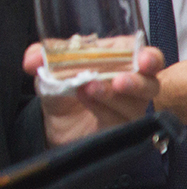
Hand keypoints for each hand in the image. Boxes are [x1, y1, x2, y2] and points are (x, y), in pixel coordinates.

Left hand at [26, 44, 164, 147]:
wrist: (56, 122)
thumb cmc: (66, 88)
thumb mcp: (52, 67)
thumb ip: (44, 57)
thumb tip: (32, 59)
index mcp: (124, 62)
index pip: (148, 57)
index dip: (151, 58)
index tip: (144, 60)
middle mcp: (134, 87)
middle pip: (151, 84)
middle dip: (138, 82)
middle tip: (120, 81)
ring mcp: (130, 111)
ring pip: (135, 105)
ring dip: (112, 96)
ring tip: (89, 88)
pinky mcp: (121, 131)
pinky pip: (119, 122)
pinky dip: (102, 109)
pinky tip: (86, 99)